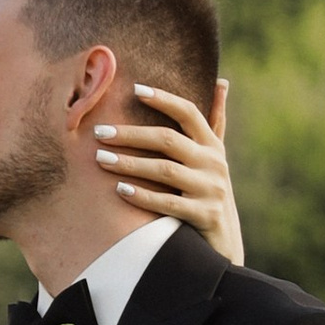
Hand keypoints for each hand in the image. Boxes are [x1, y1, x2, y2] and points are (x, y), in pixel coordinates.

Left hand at [92, 77, 241, 266]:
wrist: (225, 242)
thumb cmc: (209, 191)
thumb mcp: (216, 156)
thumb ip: (215, 121)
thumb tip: (222, 82)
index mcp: (213, 145)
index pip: (189, 113)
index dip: (164, 100)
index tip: (135, 89)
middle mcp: (214, 163)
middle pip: (169, 140)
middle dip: (131, 135)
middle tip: (99, 132)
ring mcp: (211, 189)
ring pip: (165, 170)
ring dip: (130, 163)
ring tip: (101, 159)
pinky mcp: (204, 215)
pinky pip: (168, 202)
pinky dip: (143, 195)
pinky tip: (119, 190)